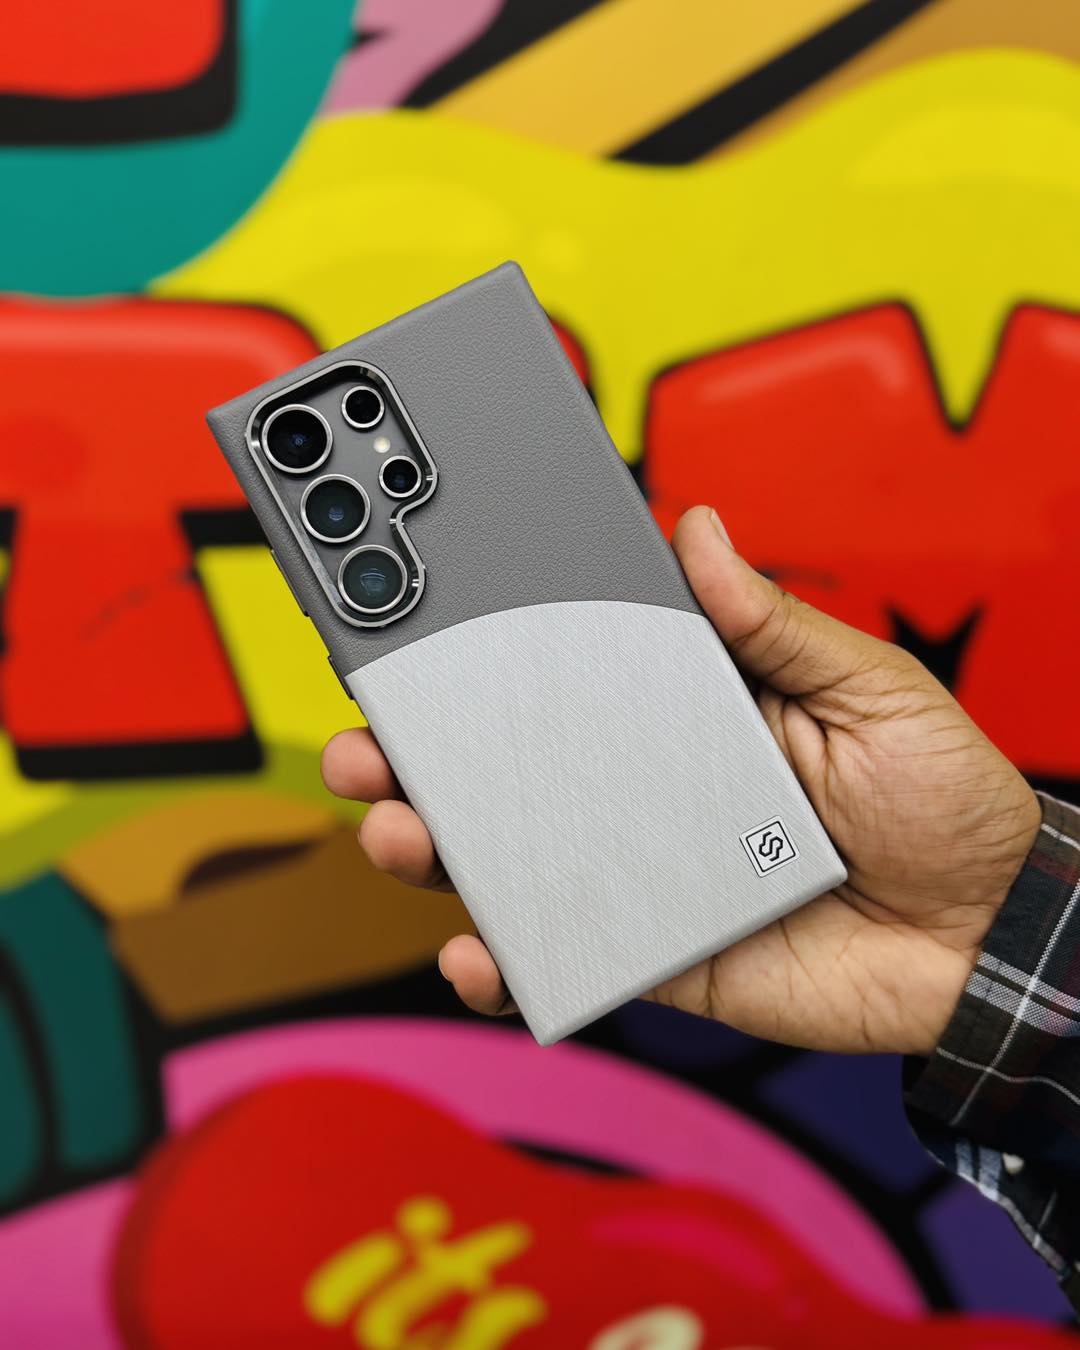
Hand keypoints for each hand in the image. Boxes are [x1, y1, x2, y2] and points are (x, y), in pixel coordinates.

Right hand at [322, 506, 1040, 1054]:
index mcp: (693, 712)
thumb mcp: (870, 685)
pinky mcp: (660, 954)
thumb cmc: (944, 798)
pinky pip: (566, 957)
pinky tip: (475, 948)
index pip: (574, 678)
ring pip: (519, 860)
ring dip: (440, 848)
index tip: (419, 633)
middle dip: (426, 754)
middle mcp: (652, 790)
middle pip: (519, 770)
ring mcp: (648, 874)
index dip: (495, 660)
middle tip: (370, 741)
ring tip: (399, 829)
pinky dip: (508, 961)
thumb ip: (777, 623)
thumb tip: (700, 531)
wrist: (993, 936)